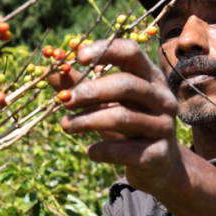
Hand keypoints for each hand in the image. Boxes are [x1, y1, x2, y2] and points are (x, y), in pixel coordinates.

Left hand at [49, 39, 183, 194]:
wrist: (157, 164)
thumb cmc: (127, 124)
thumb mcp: (106, 103)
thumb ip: (81, 86)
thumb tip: (52, 73)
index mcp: (150, 77)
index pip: (131, 52)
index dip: (105, 51)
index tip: (78, 57)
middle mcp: (162, 98)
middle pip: (126, 84)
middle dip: (91, 91)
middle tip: (65, 100)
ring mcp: (163, 126)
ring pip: (123, 117)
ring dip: (88, 121)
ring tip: (66, 126)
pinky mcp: (158, 154)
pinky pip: (125, 150)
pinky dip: (102, 150)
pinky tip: (89, 152)